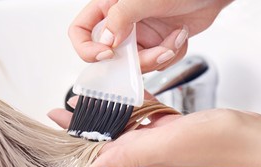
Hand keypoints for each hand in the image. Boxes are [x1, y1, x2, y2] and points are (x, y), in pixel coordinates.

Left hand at [49, 103, 260, 166]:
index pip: (97, 146)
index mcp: (139, 155)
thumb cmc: (212, 143)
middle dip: (87, 121)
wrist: (247, 136)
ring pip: (128, 124)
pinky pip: (149, 114)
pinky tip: (132, 95)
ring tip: (94, 98)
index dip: (74, 134)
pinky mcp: (174, 126)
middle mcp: (146, 149)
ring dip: (110, 111)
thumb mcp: (161, 146)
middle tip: (69, 106)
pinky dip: (139, 104)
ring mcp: (160, 137)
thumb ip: (125, 158)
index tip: (55, 118)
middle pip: (108, 135)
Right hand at [69, 0, 232, 72]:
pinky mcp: (155, 45)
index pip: (80, 32)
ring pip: (136, 64)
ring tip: (175, 37)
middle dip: (138, 59)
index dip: (87, 48)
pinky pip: (156, 63)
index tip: (108, 54)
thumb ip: (121, 17)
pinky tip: (180, 35)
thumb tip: (105, 41)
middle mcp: (121, 24)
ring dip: (159, 56)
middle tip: (156, 52)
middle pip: (112, 57)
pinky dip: (171, 53)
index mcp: (109, 7)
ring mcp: (139, 37)